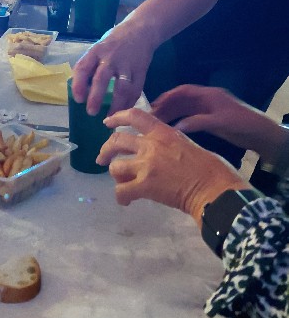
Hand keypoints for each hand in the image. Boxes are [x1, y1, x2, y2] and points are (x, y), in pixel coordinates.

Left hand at [71, 20, 154, 115]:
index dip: (78, 84)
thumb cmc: (113, 42)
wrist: (141, 30)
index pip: (83, 67)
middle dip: (95, 97)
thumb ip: (89, 65)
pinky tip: (125, 111)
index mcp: (96, 51)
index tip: (78, 99)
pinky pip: (136, 89)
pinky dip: (130, 102)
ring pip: (122, 88)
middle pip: (102, 78)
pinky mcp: (141, 70)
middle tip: (91, 112)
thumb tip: (78, 89)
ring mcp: (127, 64)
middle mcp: (111, 57)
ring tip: (111, 118)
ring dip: (116, 105)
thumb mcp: (98, 48)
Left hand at [98, 109, 247, 225]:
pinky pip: (121, 191)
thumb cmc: (210, 169)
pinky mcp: (145, 186)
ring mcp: (146, 165)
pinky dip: (121, 197)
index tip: (107, 122)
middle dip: (105, 150)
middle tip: (102, 158)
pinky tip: (126, 201)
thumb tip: (154, 149)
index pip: (134, 115)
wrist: (215, 190)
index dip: (117, 117)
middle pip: (116, 141)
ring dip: (117, 176)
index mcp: (163, 132)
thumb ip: (166, 142)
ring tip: (123, 183)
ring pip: (115, 167)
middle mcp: (151, 145)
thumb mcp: (186, 144)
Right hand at [152, 84, 287, 164]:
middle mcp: (206, 100)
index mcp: (209, 95)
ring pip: (184, 109)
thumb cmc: (242, 124)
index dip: (168, 96)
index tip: (154, 105)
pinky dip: (179, 121)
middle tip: (151, 116)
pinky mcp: (210, 119)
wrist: (261, 134)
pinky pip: (190, 117)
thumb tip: (175, 127)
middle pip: (181, 100)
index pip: (184, 91)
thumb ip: (197, 123)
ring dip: (171, 114)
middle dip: (166, 106)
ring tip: (156, 123)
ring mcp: (208, 109)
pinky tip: (171, 129)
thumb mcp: (219, 123)